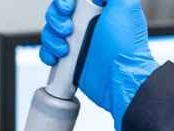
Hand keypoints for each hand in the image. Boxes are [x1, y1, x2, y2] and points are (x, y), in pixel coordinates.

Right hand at [40, 0, 158, 130]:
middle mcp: (87, 24)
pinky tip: (57, 57)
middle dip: (56, 20)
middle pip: (57, 12)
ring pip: (50, 31)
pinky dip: (48, 53)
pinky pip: (48, 51)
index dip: (64, 2)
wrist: (118, 79)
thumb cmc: (125, 47)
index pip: (71, 0)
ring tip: (65, 49)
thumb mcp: (125, 6)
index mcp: (98, 9)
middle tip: (67, 30)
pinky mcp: (69, 60)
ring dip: (52, 38)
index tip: (69, 8)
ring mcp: (77, 42)